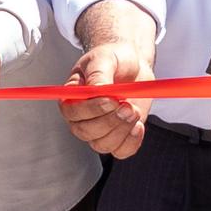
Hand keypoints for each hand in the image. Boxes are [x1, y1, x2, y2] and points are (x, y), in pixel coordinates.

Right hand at [66, 40, 155, 160]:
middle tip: (127, 105)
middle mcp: (82, 118)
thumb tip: (98, 90)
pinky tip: (139, 125)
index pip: (72, 113)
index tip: (112, 99)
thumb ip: (98, 75)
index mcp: (71, 98)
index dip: (92, 110)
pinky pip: (121, 151)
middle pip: (87, 132)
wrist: (132, 65)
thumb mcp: (103, 59)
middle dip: (110, 121)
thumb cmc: (113, 59)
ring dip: (122, 130)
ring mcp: (100, 129)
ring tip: (134, 110)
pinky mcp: (119, 136)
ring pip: (103, 144)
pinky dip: (132, 142)